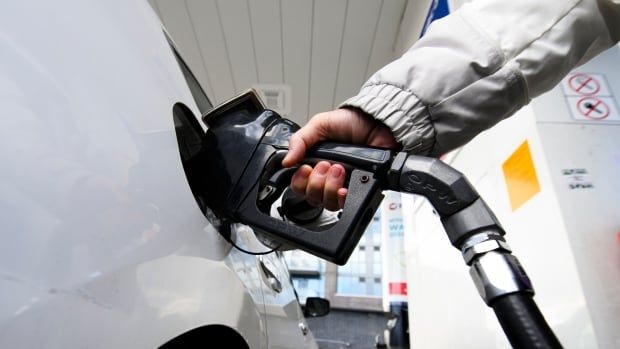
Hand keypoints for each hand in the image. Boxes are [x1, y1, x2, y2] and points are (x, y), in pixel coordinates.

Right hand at [282, 107, 397, 210]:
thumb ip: (300, 140)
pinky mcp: (359, 188)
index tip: (305, 169)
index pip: (299, 184)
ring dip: (330, 187)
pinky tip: (344, 188)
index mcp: (315, 163)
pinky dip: (342, 198)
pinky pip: (346, 205)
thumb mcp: (320, 124)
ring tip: (339, 169)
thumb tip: (286, 161)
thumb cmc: (351, 122)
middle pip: (311, 197)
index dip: (300, 181)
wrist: (378, 124)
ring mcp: (343, 185)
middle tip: (326, 165)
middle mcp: (327, 178)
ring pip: (327, 203)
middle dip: (316, 182)